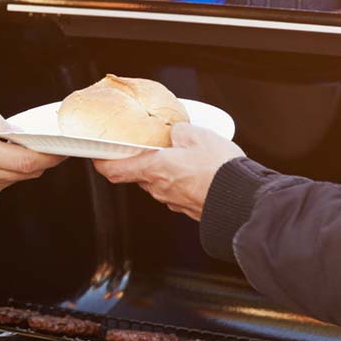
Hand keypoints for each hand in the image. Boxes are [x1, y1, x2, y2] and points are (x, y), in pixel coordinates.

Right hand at [0, 111, 61, 211]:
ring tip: (6, 151)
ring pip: (15, 179)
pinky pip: (0, 186)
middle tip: (43, 145)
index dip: (50, 155)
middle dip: (39, 158)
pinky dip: (2, 174)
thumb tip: (16, 131)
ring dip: (18, 165)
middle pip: (28, 171)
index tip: (62, 147)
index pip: (28, 160)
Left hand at [94, 123, 245, 220]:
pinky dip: (181, 181)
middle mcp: (158, 189)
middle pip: (138, 175)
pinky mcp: (188, 208)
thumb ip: (177, 131)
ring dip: (165, 171)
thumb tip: (172, 132)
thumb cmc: (218, 168)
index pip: (114, 171)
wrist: (242, 197)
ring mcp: (173, 201)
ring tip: (183, 156)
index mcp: (153, 169)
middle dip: (143, 161)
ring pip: (159, 183)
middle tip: (152, 146)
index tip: (98, 155)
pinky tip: (197, 171)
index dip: (102, 162)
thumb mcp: (196, 135)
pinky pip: (177, 192)